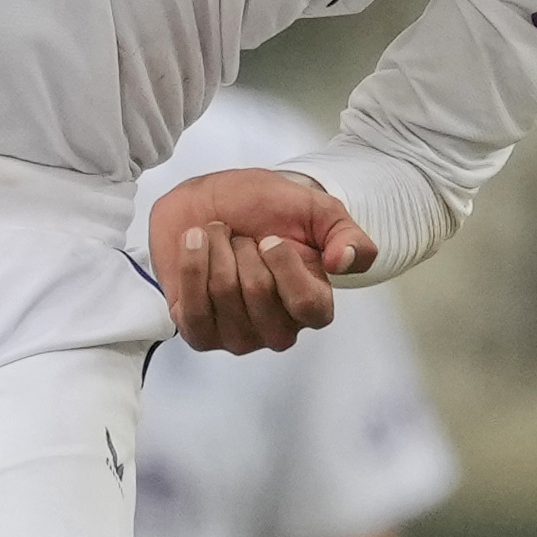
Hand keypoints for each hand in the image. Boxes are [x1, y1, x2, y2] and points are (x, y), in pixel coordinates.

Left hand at [148, 165, 368, 350]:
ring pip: (223, 294)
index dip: (284, 265)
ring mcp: (239, 337)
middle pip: (258, 293)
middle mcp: (279, 328)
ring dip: (216, 250)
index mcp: (313, 304)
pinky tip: (194, 244)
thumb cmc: (262, 208)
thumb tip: (343, 261)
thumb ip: (346, 235)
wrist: (208, 200)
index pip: (309, 306)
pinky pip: (193, 313)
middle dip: (243, 248)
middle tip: (242, 237)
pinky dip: (191, 266)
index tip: (270, 238)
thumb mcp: (315, 210)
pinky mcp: (201, 335)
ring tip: (218, 236)